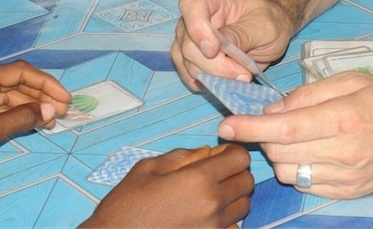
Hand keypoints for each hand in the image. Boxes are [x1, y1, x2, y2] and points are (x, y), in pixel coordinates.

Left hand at [0, 60, 70, 192]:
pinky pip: (4, 113)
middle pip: (18, 84)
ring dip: (33, 108)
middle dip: (42, 96)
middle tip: (63, 111)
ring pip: (12, 100)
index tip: (64, 98)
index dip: (46, 83)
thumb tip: (50, 110)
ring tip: (53, 121)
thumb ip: (22, 118)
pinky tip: (35, 125)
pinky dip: (20, 118)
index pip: (20, 72)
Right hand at [81, 144, 252, 227]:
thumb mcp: (148, 169)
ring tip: (209, 196)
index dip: (232, 152)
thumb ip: (182, 156)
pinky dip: (226, 221)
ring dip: (232, 198)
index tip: (220, 154)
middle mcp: (212, 205)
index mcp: (197, 179)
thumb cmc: (126, 206)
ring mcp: (214, 228)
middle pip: (247, 182)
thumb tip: (207, 152)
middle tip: (215, 174)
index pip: (239, 158)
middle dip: (235, 173)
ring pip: (244, 206)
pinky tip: (206, 217)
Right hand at [172, 0, 294, 87]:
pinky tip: (224, 82)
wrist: (267, 31)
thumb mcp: (266, 26)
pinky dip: (205, 83)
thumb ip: (244, 34)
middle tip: (243, 74)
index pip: (192, 5)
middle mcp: (195, 16)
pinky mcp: (189, 57)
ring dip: (213, 77)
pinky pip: (187, 74)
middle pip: (188, 44)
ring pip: (186, 63)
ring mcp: (188, 37)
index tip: (214, 50)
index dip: (197, 29)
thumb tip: (222, 45)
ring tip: (240, 76)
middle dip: (215, 66)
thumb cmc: (267, 21)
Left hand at [219, 72, 372, 198]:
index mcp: (343, 118)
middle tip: (271, 121)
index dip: (249, 128)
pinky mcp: (350, 193)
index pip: (282, 128)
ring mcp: (347, 178)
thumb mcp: (353, 80)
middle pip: (279, 153)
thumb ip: (310, 93)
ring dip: (281, 154)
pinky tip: (312, 152)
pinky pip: (307, 185)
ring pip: (289, 172)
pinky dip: (299, 168)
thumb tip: (275, 109)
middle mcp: (343, 153)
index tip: (226, 125)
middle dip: (264, 137)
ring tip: (295, 136)